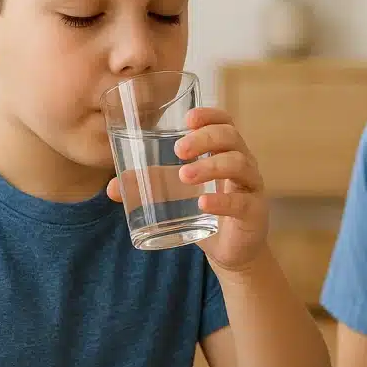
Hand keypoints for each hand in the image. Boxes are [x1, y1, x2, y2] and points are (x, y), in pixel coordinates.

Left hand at [107, 107, 268, 273]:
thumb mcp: (175, 195)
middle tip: (179, 150)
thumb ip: (149, 186)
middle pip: (231, 137)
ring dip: (210, 166)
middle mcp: (243, 163)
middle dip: (205, 138)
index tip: (188, 119)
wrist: (231, 251)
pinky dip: (221, 200)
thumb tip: (112, 187)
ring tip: (184, 175)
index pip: (225, 122)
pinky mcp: (254, 212)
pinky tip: (203, 202)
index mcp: (225, 151)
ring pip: (238, 164)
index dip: (210, 115)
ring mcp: (251, 187)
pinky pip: (241, 201)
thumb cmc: (205, 211)